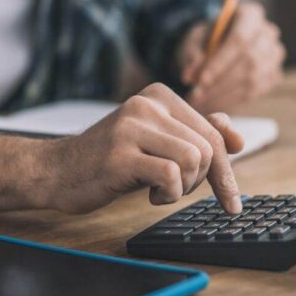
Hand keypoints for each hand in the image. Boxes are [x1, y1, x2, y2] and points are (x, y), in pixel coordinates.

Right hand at [39, 83, 243, 214]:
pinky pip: (170, 176)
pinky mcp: (120, 153)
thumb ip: (194, 134)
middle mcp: (147, 104)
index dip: (225, 170)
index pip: (213, 132)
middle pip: (207, 147)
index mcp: (159, 96)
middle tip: (177, 190)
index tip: (231, 200)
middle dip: (202, 180)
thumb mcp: (157, 142)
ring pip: (193, 159)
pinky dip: (169, 194)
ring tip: (162, 190)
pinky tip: (151, 196)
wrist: (57, 171)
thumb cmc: (112, 160)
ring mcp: (132, 127)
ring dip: (184, 187)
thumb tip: (238, 139)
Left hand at [179, 3, 285, 113]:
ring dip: (224, 95)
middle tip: (196, 96)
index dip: (220, 62)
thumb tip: (190, 76)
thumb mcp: (193, 40)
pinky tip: (212, 104)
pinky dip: (231, 101)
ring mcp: (274, 56)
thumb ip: (191, 55)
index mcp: (250, 15)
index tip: (200, 80)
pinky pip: (254, 92)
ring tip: (199, 103)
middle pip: (249, 61)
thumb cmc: (206, 39)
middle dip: (220, 83)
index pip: (240, 39)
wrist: (220, 46)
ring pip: (252, 80)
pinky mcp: (274, 76)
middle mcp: (268, 34)